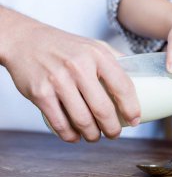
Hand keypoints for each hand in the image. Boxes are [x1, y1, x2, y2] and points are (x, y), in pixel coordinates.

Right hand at [0, 8, 140, 142]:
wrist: (26, 40)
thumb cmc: (66, 46)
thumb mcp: (95, 46)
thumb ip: (116, 60)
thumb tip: (140, 77)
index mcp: (98, 55)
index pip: (123, 86)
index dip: (132, 108)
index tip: (135, 120)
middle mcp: (79, 67)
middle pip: (103, 109)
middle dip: (112, 129)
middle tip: (114, 134)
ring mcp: (58, 80)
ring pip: (82, 120)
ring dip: (92, 135)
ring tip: (95, 136)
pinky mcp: (40, 93)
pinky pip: (59, 123)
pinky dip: (70, 135)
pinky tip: (75, 136)